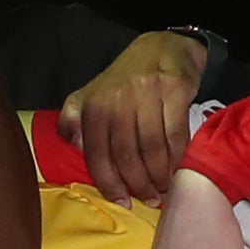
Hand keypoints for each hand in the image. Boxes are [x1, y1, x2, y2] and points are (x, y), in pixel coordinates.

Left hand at [61, 32, 211, 207]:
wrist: (162, 46)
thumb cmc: (123, 80)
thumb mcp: (90, 95)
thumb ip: (73, 119)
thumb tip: (72, 144)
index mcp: (94, 106)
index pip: (97, 155)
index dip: (109, 184)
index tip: (122, 202)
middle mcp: (118, 100)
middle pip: (126, 155)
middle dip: (138, 184)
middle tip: (149, 199)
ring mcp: (147, 93)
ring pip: (152, 147)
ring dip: (159, 174)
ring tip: (163, 188)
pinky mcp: (175, 90)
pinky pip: (175, 133)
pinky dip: (176, 157)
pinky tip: (177, 169)